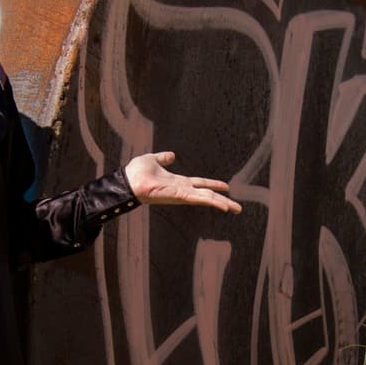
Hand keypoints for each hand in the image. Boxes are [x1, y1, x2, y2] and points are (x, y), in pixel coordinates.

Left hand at [124, 151, 241, 213]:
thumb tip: (171, 155)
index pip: (200, 184)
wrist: (128, 180)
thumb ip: (163, 158)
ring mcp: (182, 195)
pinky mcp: (179, 197)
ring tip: (236, 209)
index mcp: (178, 182)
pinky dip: (212, 202)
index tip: (226, 187)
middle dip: (223, 201)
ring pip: (206, 199)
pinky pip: (199, 199)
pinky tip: (223, 205)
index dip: (213, 185)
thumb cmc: (136, 172)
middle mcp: (182, 190)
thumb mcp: (153, 160)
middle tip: (237, 208)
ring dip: (222, 204)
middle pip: (207, 195)